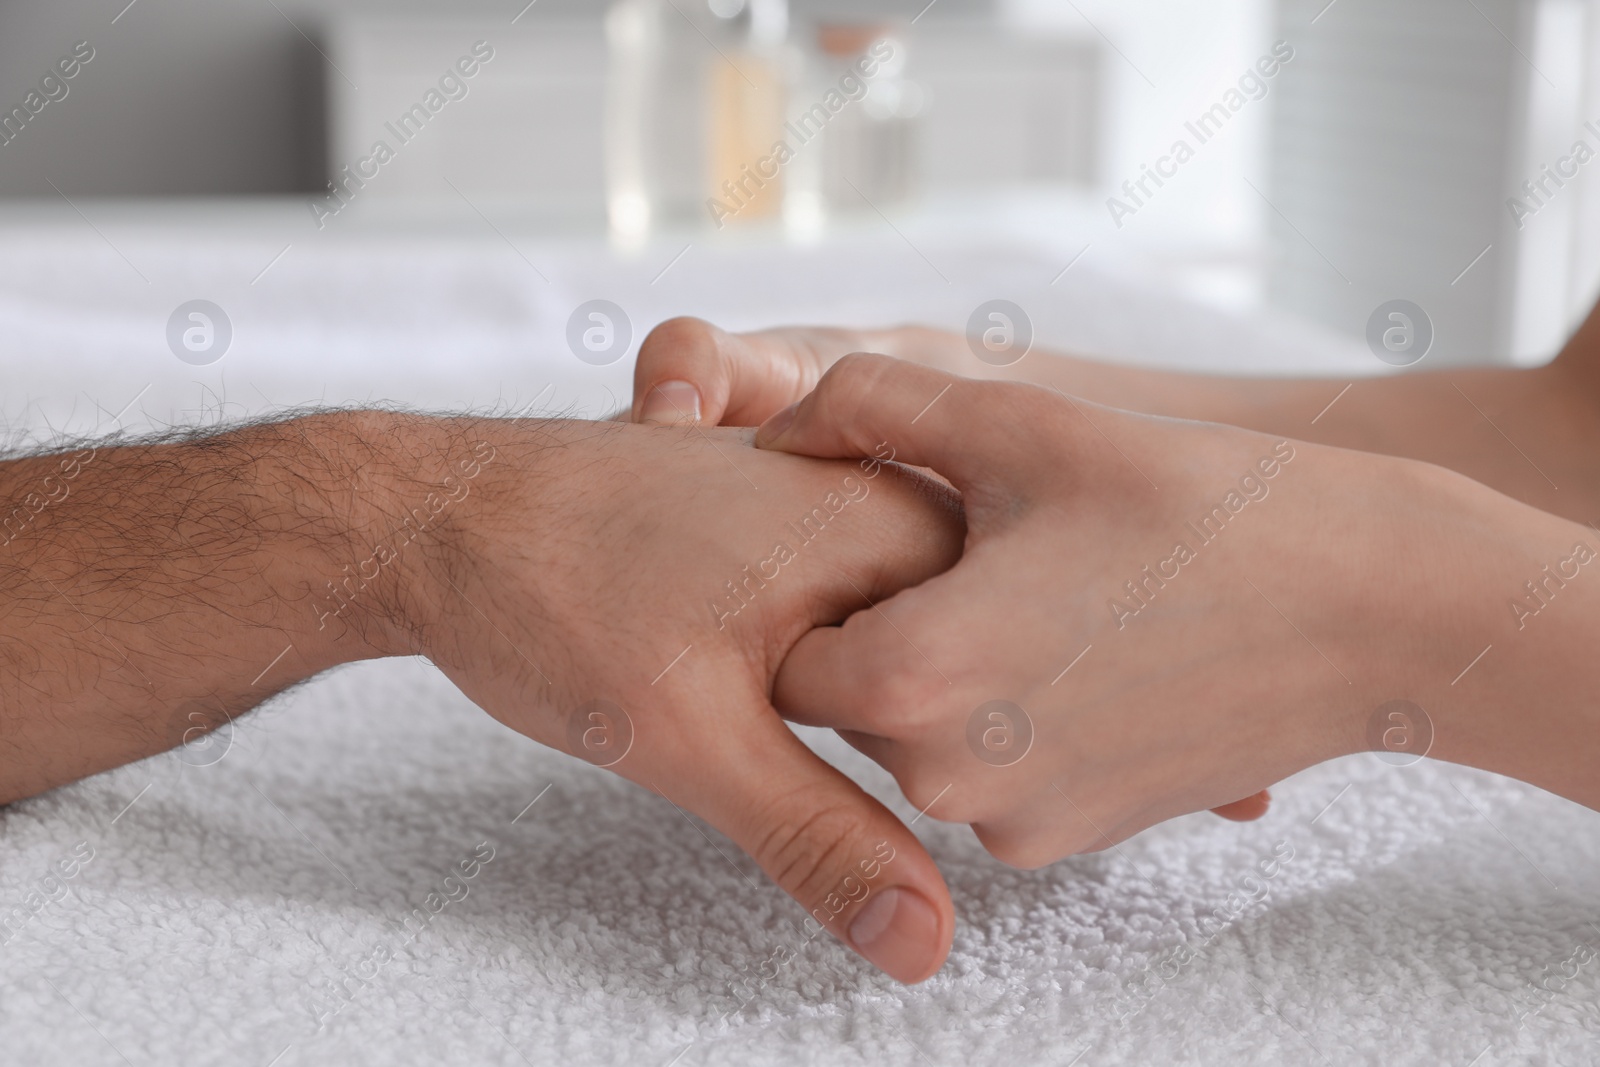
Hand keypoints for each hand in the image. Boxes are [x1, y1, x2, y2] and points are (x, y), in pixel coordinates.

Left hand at [411, 418, 964, 980]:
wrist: (441, 519)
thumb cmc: (551, 592)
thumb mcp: (696, 740)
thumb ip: (823, 836)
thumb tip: (922, 938)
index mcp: (887, 525)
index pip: (1000, 666)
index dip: (941, 743)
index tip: (809, 740)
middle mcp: (872, 493)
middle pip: (953, 650)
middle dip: (896, 718)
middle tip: (752, 710)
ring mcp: (825, 498)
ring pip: (895, 631)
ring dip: (848, 690)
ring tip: (719, 670)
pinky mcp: (780, 518)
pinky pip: (845, 604)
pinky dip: (817, 656)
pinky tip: (733, 662)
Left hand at [634, 322, 1270, 818]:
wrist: (1368, 609)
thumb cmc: (1193, 504)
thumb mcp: (1017, 423)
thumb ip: (867, 406)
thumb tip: (777, 430)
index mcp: (912, 678)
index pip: (782, 654)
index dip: (814, 589)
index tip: (870, 540)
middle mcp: (947, 778)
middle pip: (845, 704)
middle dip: (881, 630)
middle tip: (966, 554)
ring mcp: (1014, 822)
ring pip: (917, 742)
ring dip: (946, 676)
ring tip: (1034, 594)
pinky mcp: (1072, 838)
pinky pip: (987, 777)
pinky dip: (1007, 721)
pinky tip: (1080, 649)